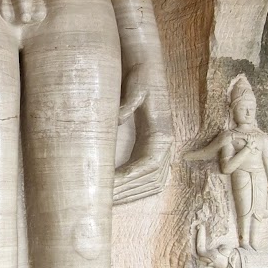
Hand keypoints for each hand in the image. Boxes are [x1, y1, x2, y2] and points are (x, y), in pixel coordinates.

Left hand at [113, 71, 171, 205]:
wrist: (146, 64)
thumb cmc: (139, 74)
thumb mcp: (135, 84)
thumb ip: (128, 101)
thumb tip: (117, 119)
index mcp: (162, 133)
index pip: (148, 165)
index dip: (128, 179)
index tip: (107, 186)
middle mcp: (166, 144)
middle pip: (151, 180)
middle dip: (128, 192)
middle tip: (102, 200)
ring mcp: (162, 148)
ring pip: (152, 182)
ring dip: (131, 194)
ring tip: (107, 202)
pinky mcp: (153, 148)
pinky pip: (149, 177)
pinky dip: (135, 188)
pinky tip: (117, 192)